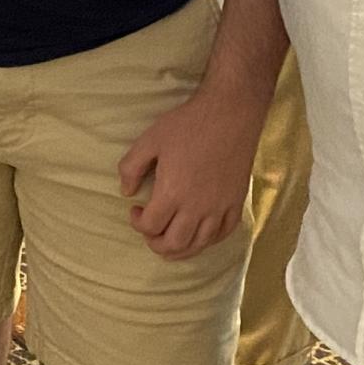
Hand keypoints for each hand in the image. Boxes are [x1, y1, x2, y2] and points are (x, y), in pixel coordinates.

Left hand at [117, 88, 263, 259]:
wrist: (230, 114)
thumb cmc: (187, 125)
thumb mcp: (149, 140)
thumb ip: (131, 168)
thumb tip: (126, 192)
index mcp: (172, 193)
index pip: (151, 226)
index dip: (137, 223)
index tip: (136, 210)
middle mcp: (197, 207)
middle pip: (174, 244)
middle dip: (156, 244)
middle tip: (150, 231)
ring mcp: (220, 208)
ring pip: (199, 245)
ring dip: (181, 249)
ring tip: (170, 239)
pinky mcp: (236, 203)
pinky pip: (223, 235)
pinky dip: (208, 241)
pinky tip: (199, 234)